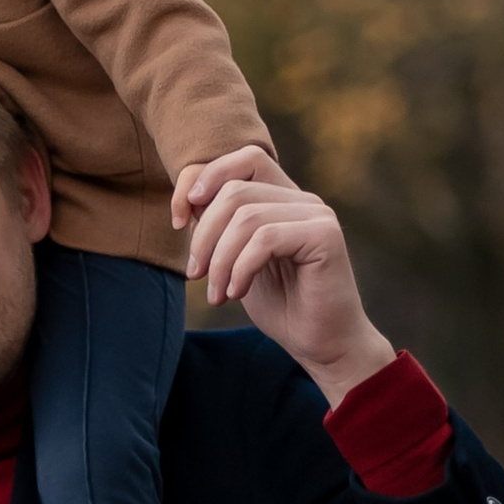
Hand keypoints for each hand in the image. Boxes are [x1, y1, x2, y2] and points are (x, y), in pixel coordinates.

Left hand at [174, 146, 396, 409]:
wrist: (322, 343)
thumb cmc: (281, 305)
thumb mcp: (235, 261)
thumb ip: (219, 228)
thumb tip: (187, 199)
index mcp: (283, 198)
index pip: (242, 159)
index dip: (202, 179)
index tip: (177, 221)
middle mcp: (302, 199)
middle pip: (235, 190)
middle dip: (203, 234)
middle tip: (195, 274)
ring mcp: (317, 214)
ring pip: (246, 216)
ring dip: (219, 260)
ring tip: (216, 293)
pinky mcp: (325, 236)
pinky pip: (266, 239)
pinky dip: (241, 267)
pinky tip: (236, 292)